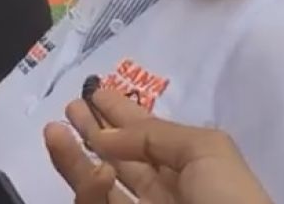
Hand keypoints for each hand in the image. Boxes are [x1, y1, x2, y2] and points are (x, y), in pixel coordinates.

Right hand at [44, 89, 271, 203]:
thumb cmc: (228, 199)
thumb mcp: (206, 150)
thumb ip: (153, 134)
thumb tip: (105, 135)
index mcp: (191, 171)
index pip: (149, 139)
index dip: (123, 115)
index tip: (96, 91)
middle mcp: (164, 194)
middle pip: (120, 160)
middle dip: (92, 131)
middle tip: (70, 106)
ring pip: (98, 188)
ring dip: (72, 158)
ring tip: (55, 129)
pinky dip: (90, 189)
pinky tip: (98, 171)